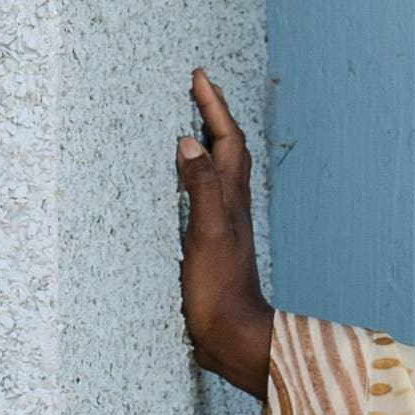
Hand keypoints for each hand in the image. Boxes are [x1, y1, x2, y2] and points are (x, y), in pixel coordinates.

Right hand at [178, 71, 273, 397]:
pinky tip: (182, 186)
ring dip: (208, 144)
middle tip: (197, 90)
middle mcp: (232, 209)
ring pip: (219, 173)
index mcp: (232, 200)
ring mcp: (224, 227)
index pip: (227, 140)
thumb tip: (189, 139)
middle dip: (214, 117)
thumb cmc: (220, 290)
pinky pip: (205, 198)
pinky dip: (195, 178)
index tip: (199, 76)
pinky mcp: (212, 246)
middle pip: (229, 151)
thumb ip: (200, 187)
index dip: (214, 107)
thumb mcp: (207, 234)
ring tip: (190, 124)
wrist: (232, 338)